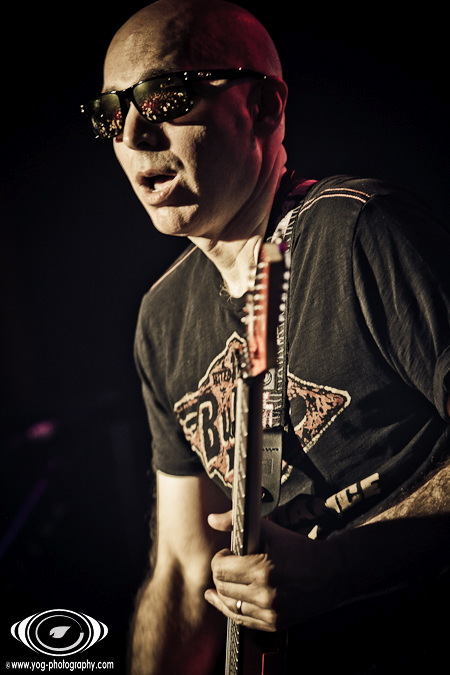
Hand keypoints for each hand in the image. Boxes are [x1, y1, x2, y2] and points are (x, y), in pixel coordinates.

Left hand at [204, 511, 344, 631]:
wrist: (330, 573)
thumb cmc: (299, 548)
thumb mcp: (269, 529)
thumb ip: (236, 521)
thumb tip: (211, 520)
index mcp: (262, 569)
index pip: (220, 568)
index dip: (219, 558)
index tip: (227, 552)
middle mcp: (265, 594)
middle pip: (222, 587)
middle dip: (220, 574)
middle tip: (228, 564)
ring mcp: (270, 612)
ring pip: (229, 605)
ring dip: (224, 592)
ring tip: (225, 581)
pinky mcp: (275, 623)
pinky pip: (242, 620)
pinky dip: (232, 609)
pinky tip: (224, 601)